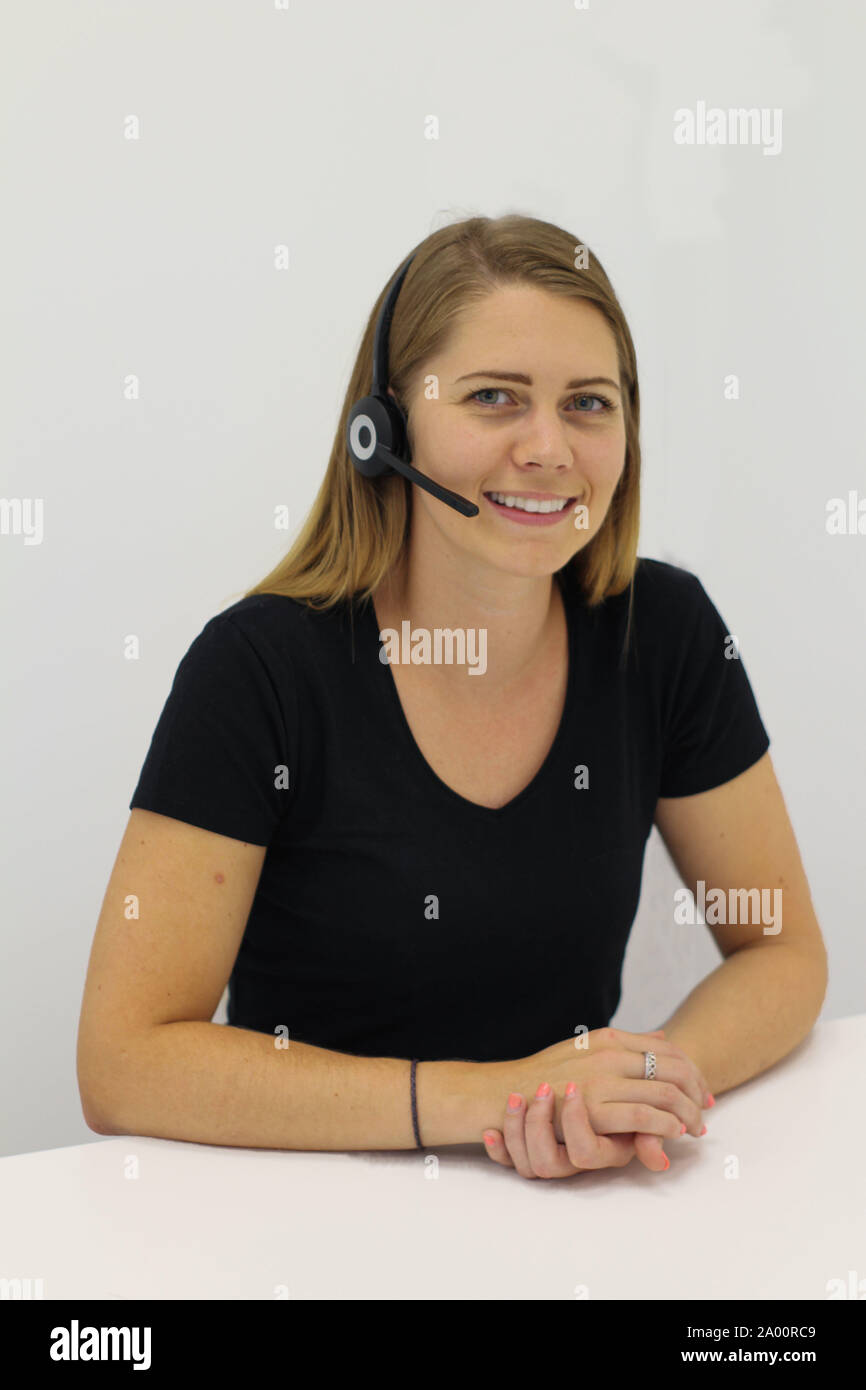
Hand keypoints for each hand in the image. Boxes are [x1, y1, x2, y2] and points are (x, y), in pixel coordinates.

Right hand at [482, 1028, 709, 1178]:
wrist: (503, 1093)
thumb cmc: (544, 1077)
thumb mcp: (586, 1051)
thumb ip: (625, 1046)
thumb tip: (663, 1039)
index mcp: (609, 1038)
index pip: (668, 1050)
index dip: (693, 1071)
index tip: (704, 1090)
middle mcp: (610, 1052)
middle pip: (674, 1069)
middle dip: (698, 1092)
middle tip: (708, 1110)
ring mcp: (602, 1078)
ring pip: (666, 1093)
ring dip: (688, 1113)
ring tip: (695, 1127)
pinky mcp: (595, 1107)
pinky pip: (646, 1116)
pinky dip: (668, 1126)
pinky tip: (673, 1134)